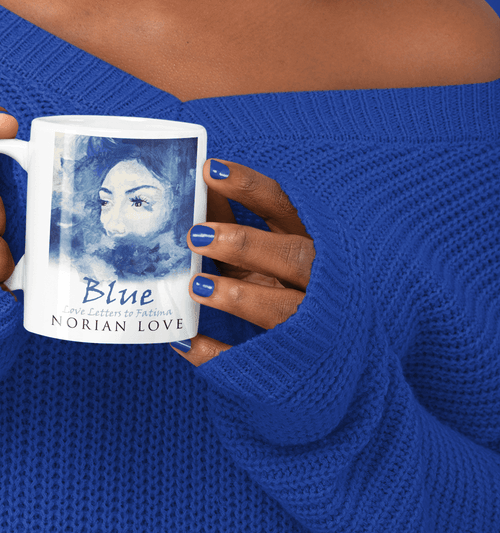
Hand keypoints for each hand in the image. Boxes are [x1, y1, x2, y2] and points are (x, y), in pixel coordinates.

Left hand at [173, 159, 314, 364]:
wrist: (348, 351)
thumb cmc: (303, 283)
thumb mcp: (278, 249)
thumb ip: (243, 226)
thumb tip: (196, 196)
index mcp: (314, 241)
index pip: (283, 206)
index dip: (248, 187)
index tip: (209, 171)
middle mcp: (318, 280)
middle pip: (291, 257)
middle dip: (245, 245)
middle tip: (197, 234)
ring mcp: (309, 322)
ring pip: (280, 309)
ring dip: (237, 297)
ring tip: (196, 286)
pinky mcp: (291, 360)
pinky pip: (253, 360)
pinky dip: (218, 353)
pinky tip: (184, 340)